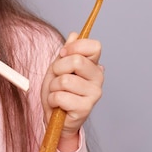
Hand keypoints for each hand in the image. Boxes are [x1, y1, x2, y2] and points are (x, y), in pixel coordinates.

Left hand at [41, 32, 103, 148]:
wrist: (54, 117)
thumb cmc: (58, 90)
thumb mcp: (58, 67)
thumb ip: (67, 51)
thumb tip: (74, 34)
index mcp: (93, 64)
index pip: (94, 46)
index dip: (74, 47)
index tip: (63, 54)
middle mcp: (98, 77)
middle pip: (77, 61)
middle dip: (58, 69)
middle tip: (57, 79)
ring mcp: (94, 93)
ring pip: (65, 80)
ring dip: (53, 87)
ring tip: (57, 93)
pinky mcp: (86, 108)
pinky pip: (60, 96)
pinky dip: (52, 100)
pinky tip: (58, 105)